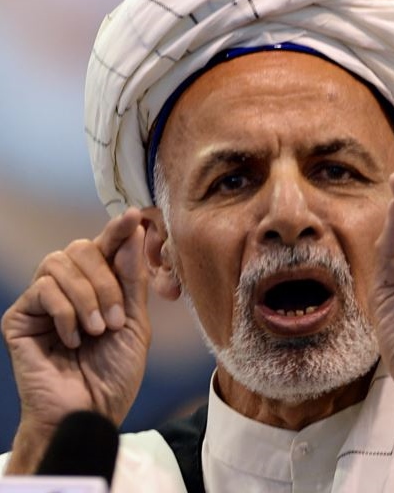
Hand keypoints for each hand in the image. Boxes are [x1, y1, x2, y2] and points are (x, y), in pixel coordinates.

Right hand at [1, 209, 149, 471]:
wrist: (90, 414)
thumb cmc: (114, 373)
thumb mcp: (134, 322)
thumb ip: (132, 277)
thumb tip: (135, 229)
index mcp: (100, 286)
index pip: (106, 246)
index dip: (118, 230)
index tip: (134, 216)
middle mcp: (70, 287)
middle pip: (81, 248)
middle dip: (105, 282)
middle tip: (115, 320)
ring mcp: (43, 301)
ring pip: (58, 263)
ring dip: (86, 297)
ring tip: (96, 331)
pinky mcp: (20, 317)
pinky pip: (42, 289)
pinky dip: (65, 313)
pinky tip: (72, 340)